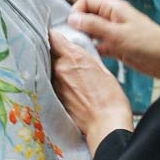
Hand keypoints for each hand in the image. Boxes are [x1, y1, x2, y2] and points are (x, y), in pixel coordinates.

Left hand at [50, 29, 132, 154]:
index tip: (56, 36)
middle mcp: (59, 68)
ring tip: (67, 71)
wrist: (105, 124)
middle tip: (63, 53)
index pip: (53, 37)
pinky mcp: (54, 97)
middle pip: (49, 52)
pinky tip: (67, 85)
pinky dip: (56, 80)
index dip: (54, 35)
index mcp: (73, 57)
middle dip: (54, 51)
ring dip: (55, 66)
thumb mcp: (103, 70)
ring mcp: (54, 84)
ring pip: (49, 67)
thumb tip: (79, 53)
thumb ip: (86, 58)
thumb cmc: (111, 99)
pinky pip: (51, 82)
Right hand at [67, 0, 159, 79]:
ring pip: (91, 32)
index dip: (77, 11)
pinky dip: (93, 50)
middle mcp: (111, 18)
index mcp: (113, 8)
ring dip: (84, 39)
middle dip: (78, 26)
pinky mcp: (116, 47)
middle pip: (87, 16)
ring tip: (79, 50)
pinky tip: (89, 57)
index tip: (72, 27)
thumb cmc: (147, 44)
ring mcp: (113, 32)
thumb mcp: (118, 34)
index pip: (87, 1)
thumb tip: (72, 18)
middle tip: (73, 41)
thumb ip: (94, 26)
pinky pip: (99, 45)